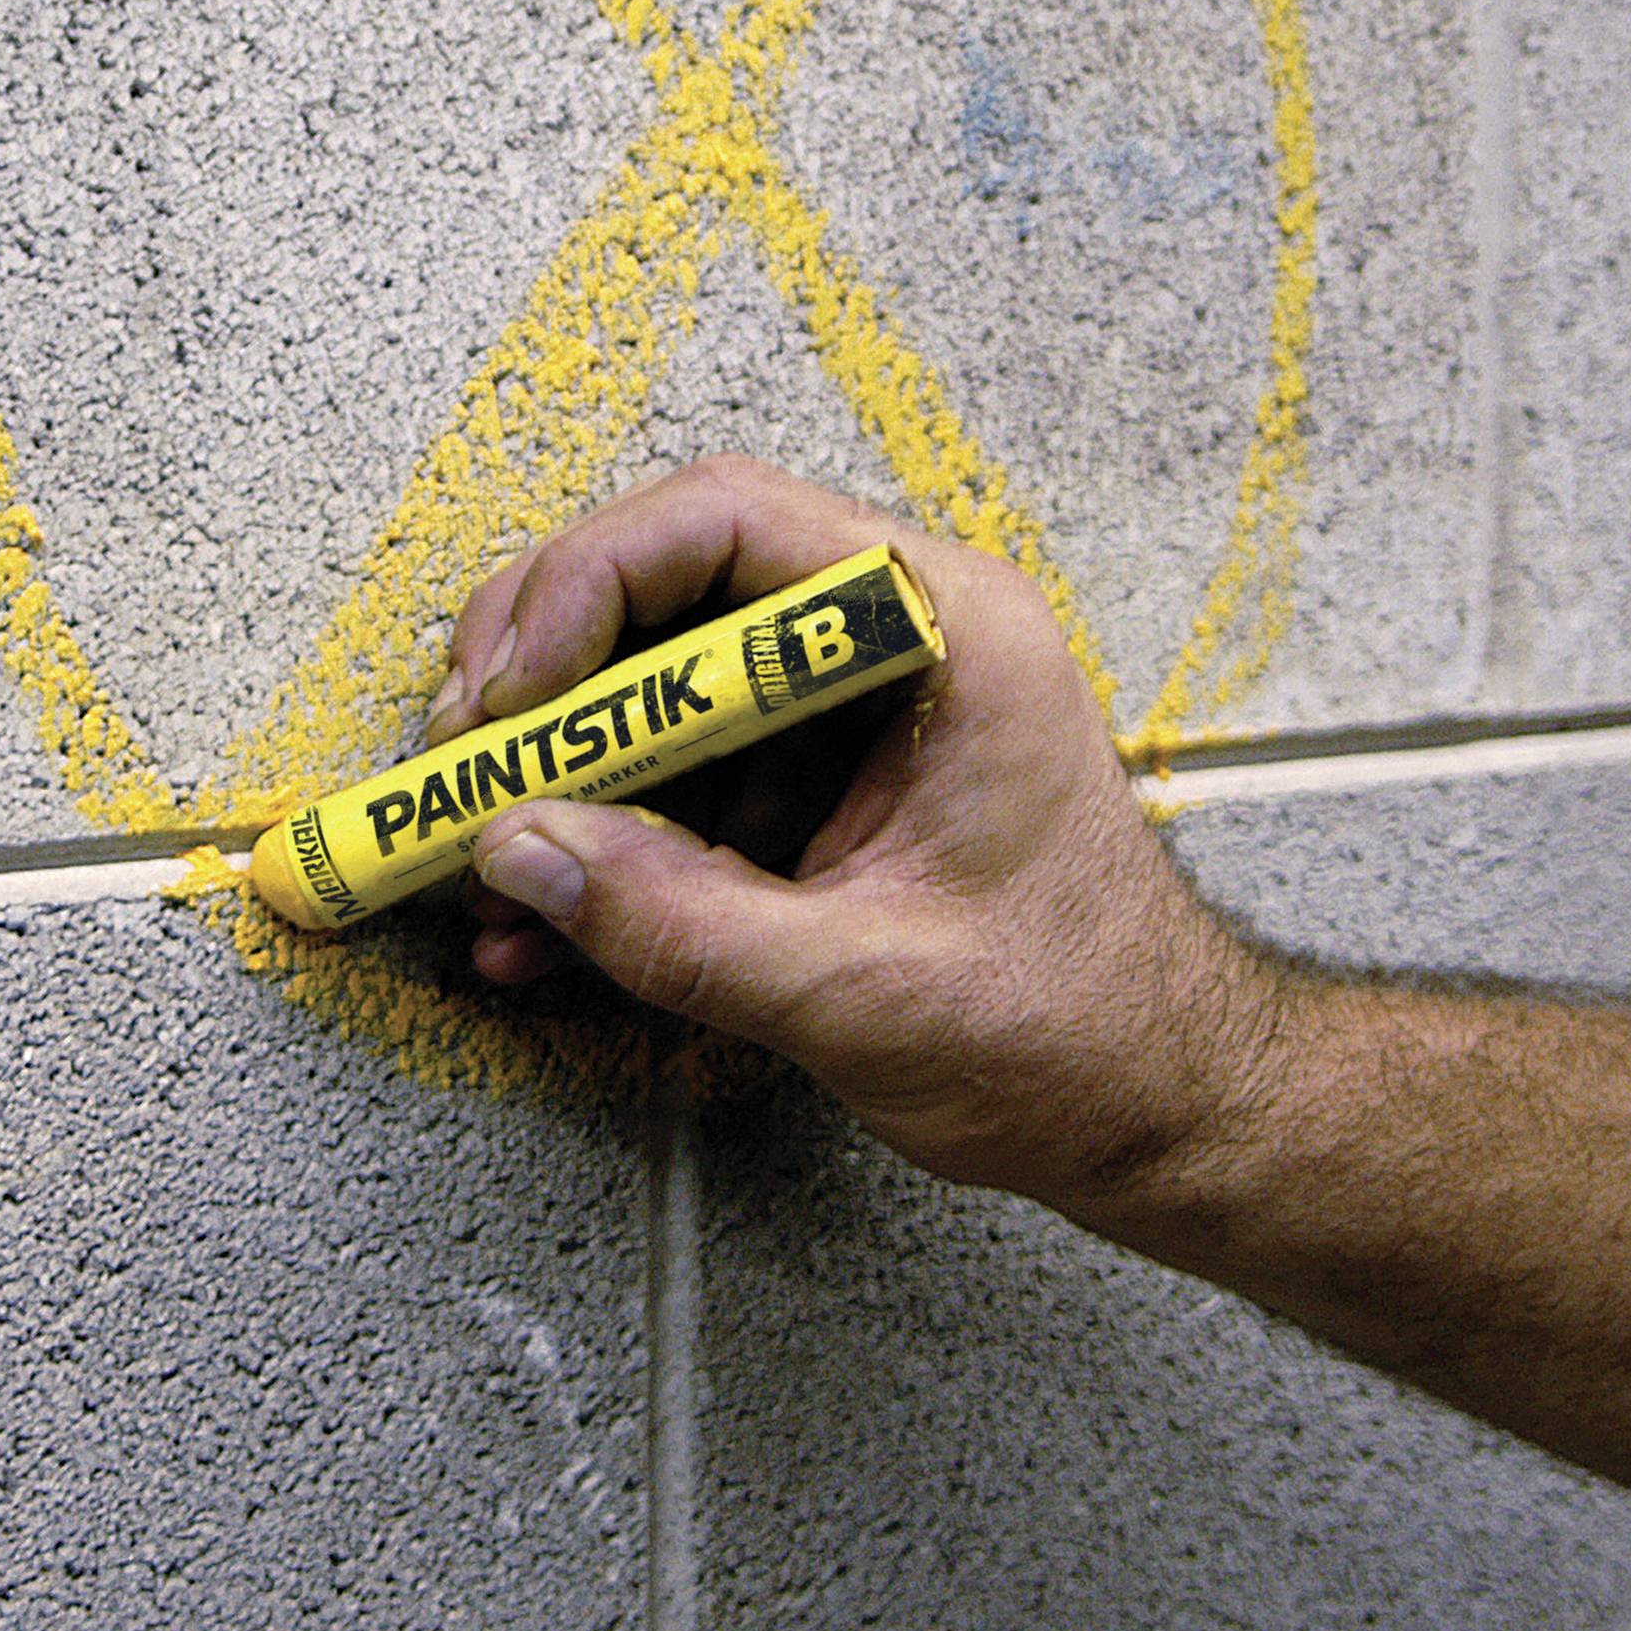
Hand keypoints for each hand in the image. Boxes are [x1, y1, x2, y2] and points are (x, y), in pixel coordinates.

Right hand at [431, 456, 1284, 1216]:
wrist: (1165, 1110)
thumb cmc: (1077, 1035)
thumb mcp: (864, 991)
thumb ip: (682, 923)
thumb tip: (519, 853)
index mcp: (944, 629)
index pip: (731, 520)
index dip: (591, 585)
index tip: (512, 695)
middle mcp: (895, 635)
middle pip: (674, 575)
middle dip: (548, 666)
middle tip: (465, 759)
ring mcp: (853, 706)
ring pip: (662, 674)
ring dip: (561, 764)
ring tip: (478, 853)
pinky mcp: (824, 779)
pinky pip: (684, 770)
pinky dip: (606, 837)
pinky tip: (539, 925)